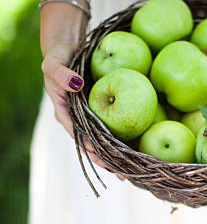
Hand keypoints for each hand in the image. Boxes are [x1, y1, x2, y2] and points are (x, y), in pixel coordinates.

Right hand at [41, 42, 124, 179]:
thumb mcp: (54, 64)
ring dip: (117, 155)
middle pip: (93, 146)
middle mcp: (77, 120)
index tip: (105, 160)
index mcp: (65, 114)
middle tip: (124, 175)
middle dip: (107, 161)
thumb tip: (76, 84)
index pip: (79, 138)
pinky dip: (122, 137)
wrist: (67, 49)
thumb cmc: (58, 57)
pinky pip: (112, 126)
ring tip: (132, 170)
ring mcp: (89, 117)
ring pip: (104, 140)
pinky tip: (136, 146)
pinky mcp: (100, 110)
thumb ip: (61, 74)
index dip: (92, 150)